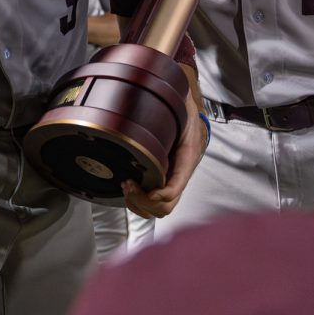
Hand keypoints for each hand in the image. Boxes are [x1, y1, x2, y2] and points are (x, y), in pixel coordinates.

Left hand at [122, 90, 204, 218]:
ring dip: (141, 204)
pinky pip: (155, 201)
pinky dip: (140, 202)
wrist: (184, 105)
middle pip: (166, 206)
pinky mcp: (164, 178)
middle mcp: (181, 172)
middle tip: (127, 184)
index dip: (158, 194)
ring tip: (126, 188)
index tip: (138, 186)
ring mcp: (173, 178)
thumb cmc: (178, 106)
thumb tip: (142, 105)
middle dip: (144, 201)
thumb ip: (165, 112)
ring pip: (160, 209)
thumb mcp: (176, 106)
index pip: (176, 187)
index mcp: (187, 157)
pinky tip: (128, 189)